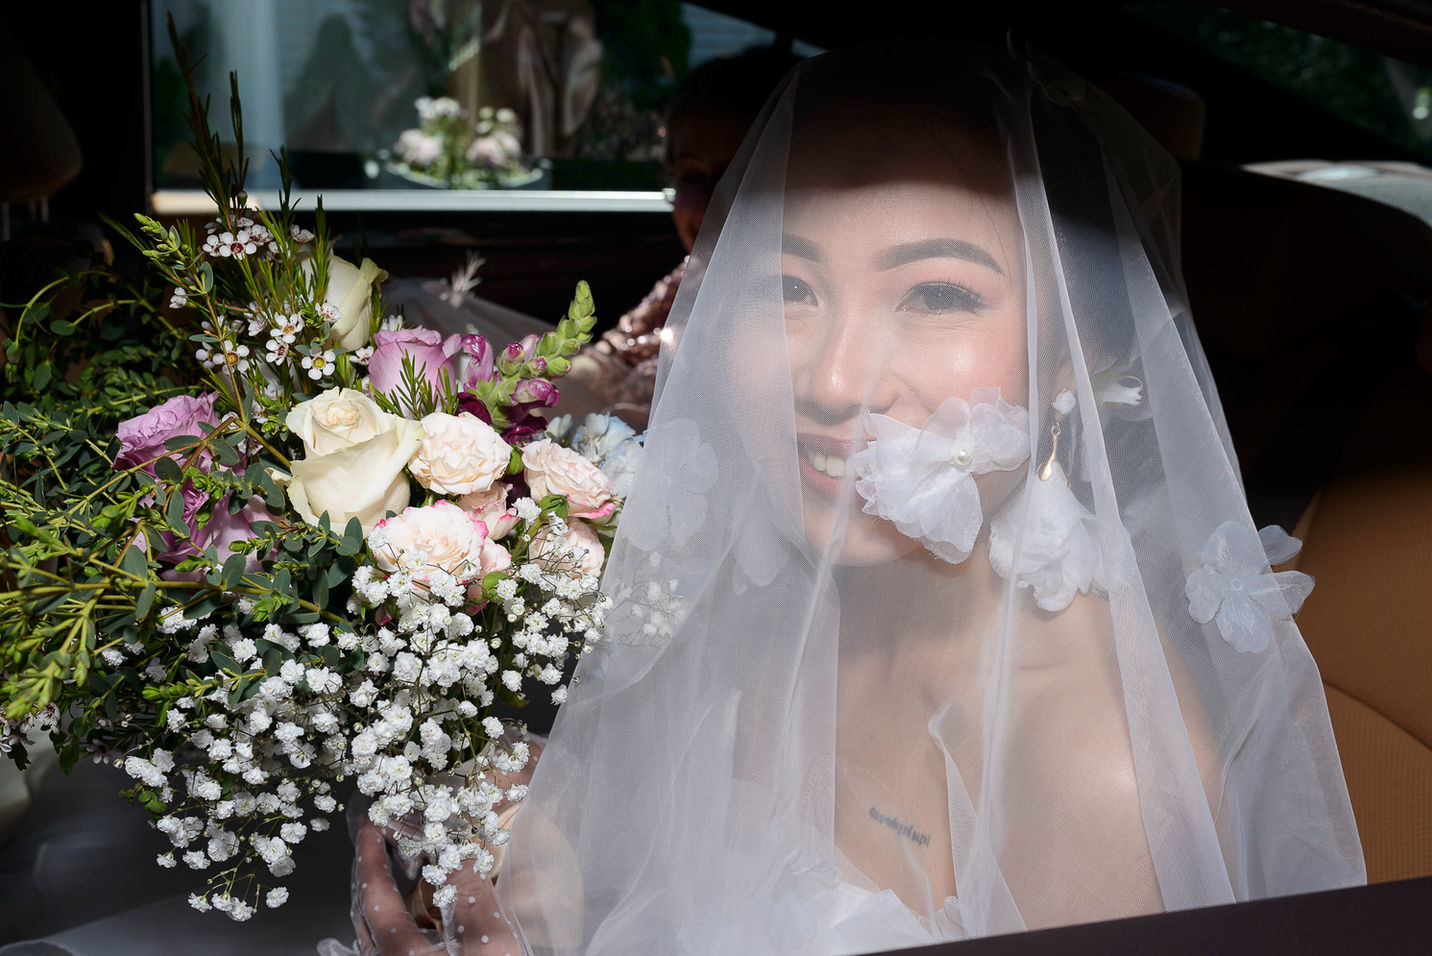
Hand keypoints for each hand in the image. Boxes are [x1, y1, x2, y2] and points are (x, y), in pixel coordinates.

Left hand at [352, 822, 521, 955]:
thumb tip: (454, 844)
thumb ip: (470, 891)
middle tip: (382, 836)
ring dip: (383, 894)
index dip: (370, 850)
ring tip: (399, 867)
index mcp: (397, 950)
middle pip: (362, 909)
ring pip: (372, 929)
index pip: (373, 889)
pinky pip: (387, 944)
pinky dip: (396, 916)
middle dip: (371, 868)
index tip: (372, 821)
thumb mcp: (490, 941)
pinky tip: (414, 910)